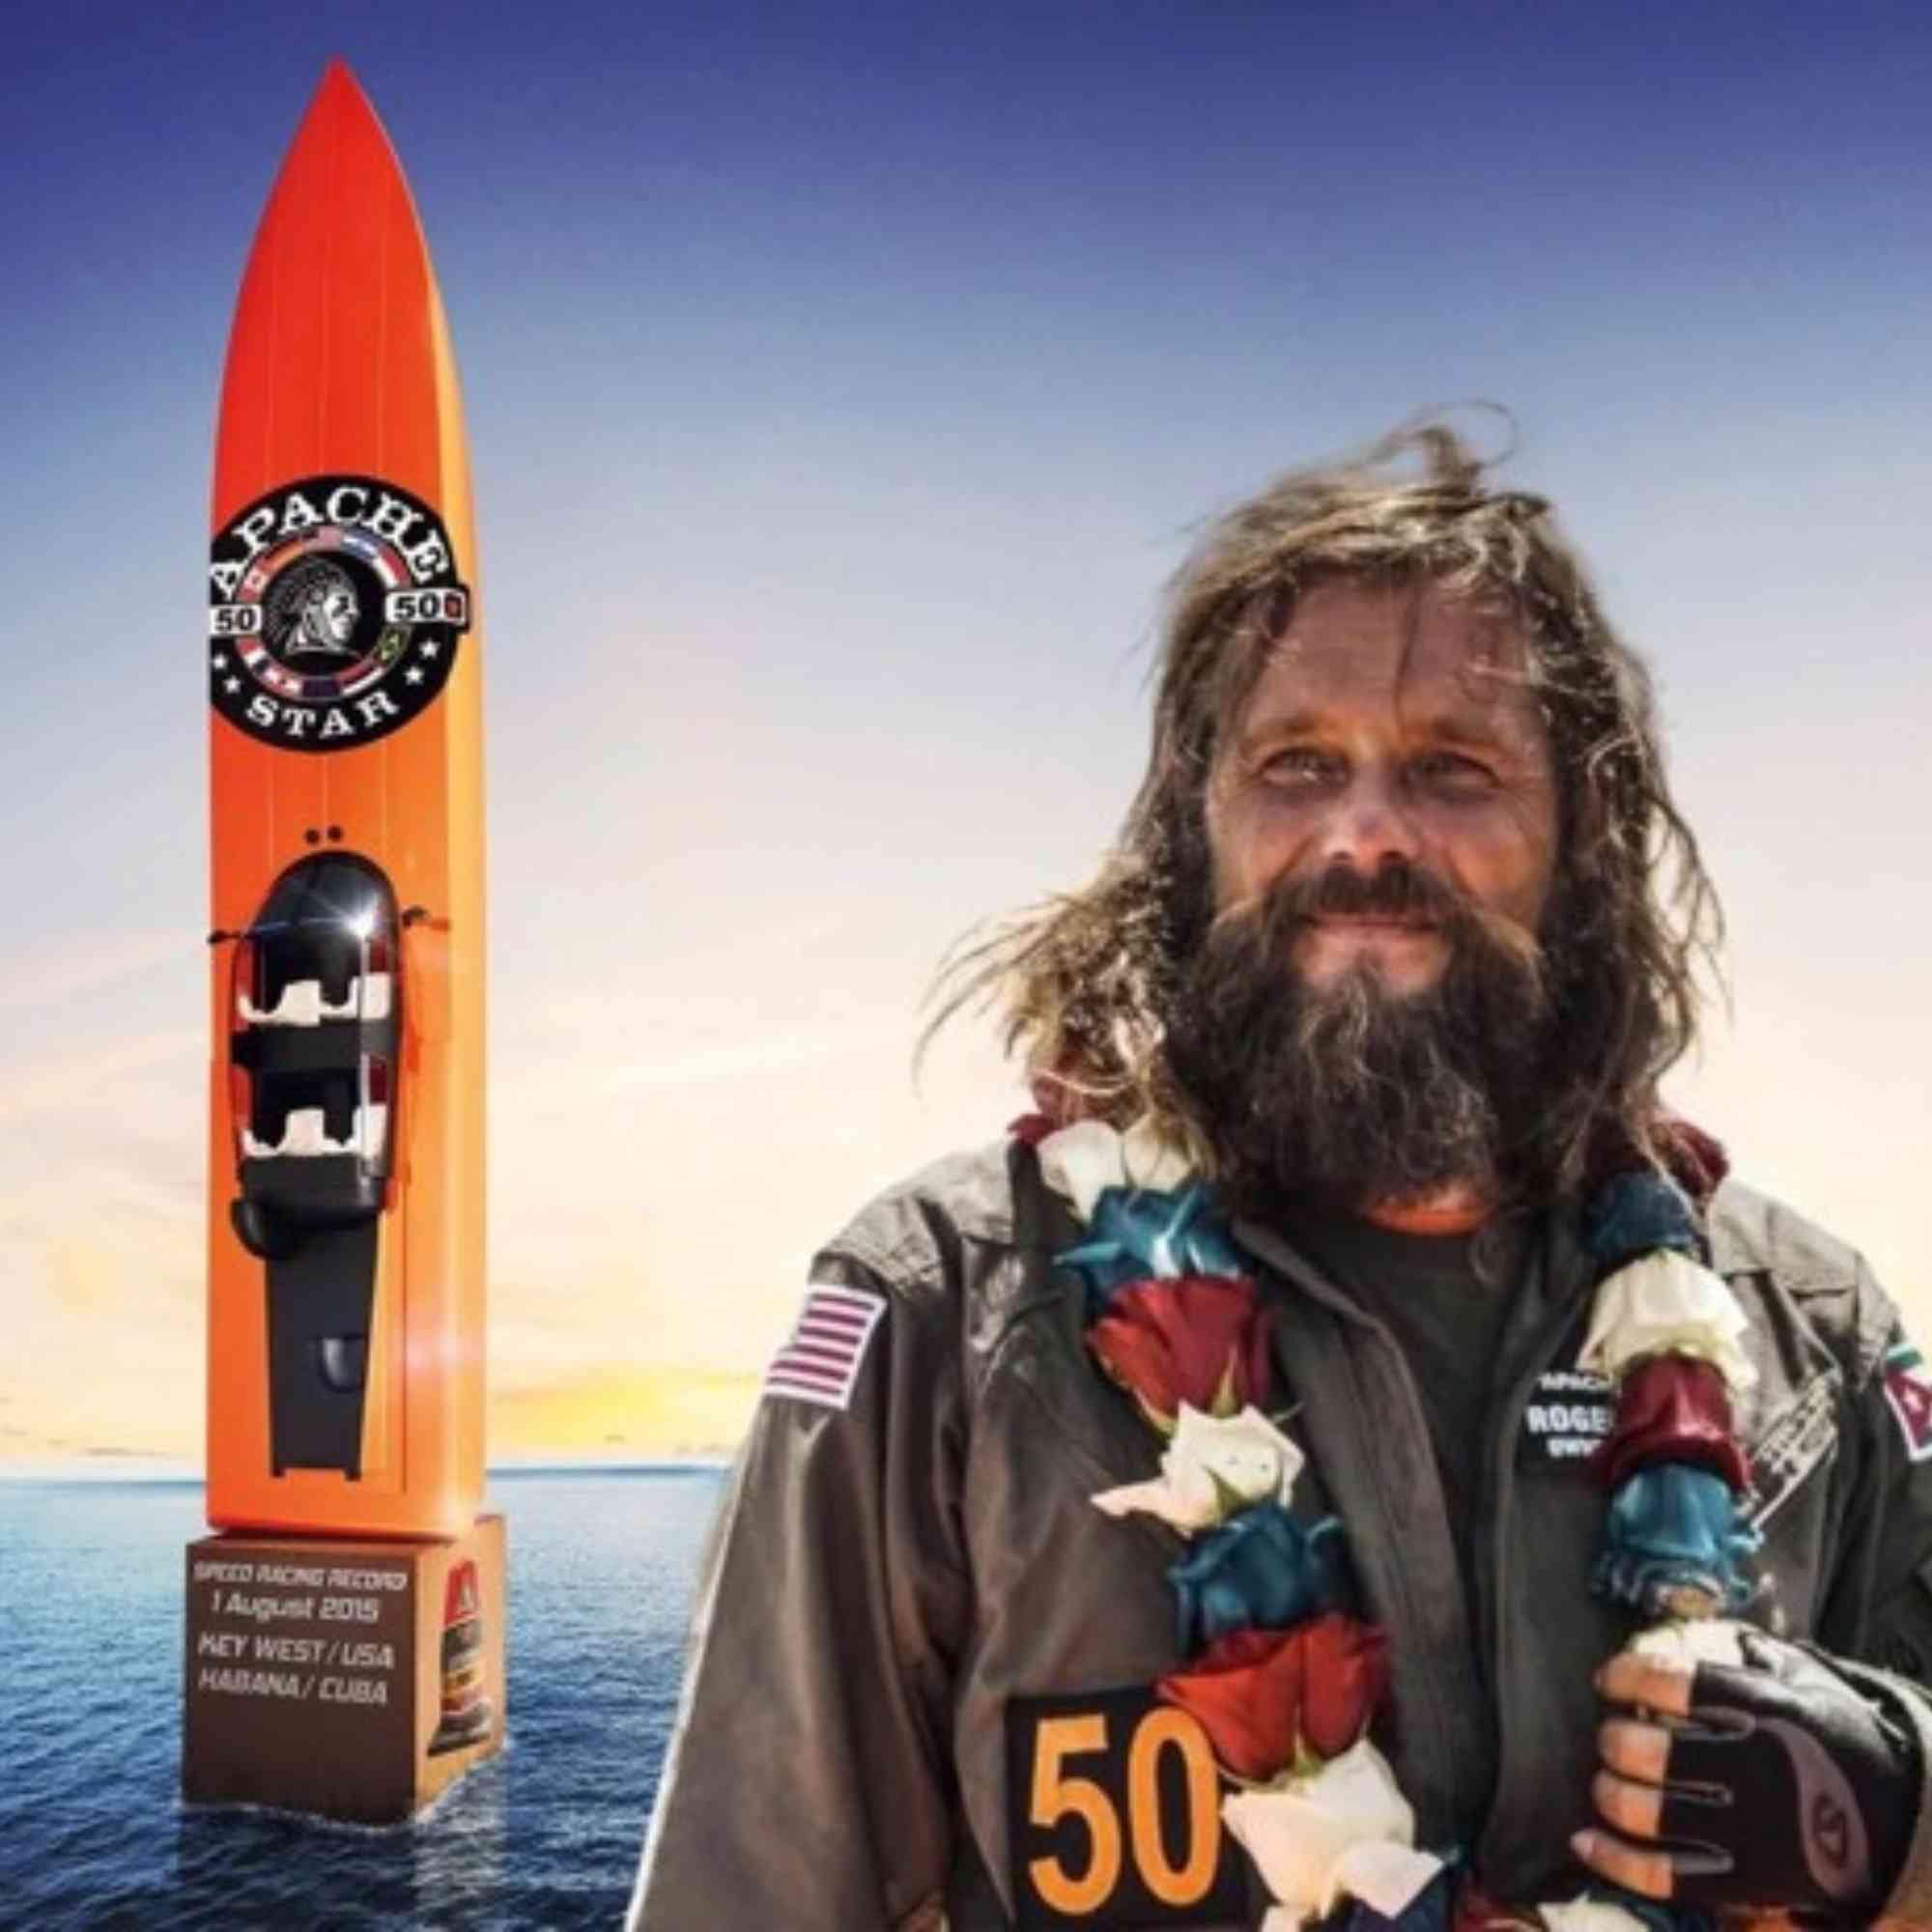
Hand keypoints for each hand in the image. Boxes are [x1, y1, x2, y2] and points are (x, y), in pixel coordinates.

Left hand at [1572, 1629, 1916, 1914]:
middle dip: (1614, 1741)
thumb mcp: (1806, 1680)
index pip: (1678, 1683)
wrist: (1900, 1819)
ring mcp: (1755, 1831)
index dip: (1628, 1677)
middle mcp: (1760, 1769)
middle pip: (1653, 1751)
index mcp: (1771, 1710)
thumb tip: (1685, 1619)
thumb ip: (1747, 1649)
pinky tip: (1585, 1840)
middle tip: (1610, 1738)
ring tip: (1606, 1784)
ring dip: (1611, 1795)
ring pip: (1650, 1813)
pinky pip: (1665, 1877)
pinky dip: (1615, 1860)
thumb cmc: (1835, 1737)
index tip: (1606, 1679)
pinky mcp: (1750, 1883)